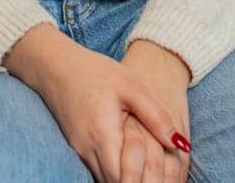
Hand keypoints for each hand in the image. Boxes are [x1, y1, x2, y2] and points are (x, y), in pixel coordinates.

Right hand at [4, 25, 184, 181]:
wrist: (54, 65)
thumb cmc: (94, 71)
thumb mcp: (131, 86)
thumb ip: (156, 116)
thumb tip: (180, 144)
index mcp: (104, 135)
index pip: (124, 180)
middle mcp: (88, 149)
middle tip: (159, 182)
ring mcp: (79, 151)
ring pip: (104, 180)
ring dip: (125, 181)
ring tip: (148, 177)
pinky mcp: (76, 148)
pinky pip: (97, 170)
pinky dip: (115, 174)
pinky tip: (130, 168)